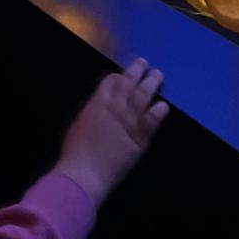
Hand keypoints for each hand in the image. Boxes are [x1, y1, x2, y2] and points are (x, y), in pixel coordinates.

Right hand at [52, 58, 168, 208]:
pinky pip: (152, 121)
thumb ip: (91, 111)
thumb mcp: (78, 123)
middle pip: (128, 84)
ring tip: (157, 74)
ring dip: (151, 84)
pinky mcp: (140, 139)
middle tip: (144, 63)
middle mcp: (115, 108)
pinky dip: (158, 111)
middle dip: (136, 71)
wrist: (85, 175)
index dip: (118, 77)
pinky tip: (164, 105)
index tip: (123, 73)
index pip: (110, 82)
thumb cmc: (75, 152)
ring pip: (143, 97)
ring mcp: (129, 122)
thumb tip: (99, 104)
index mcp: (97, 103)